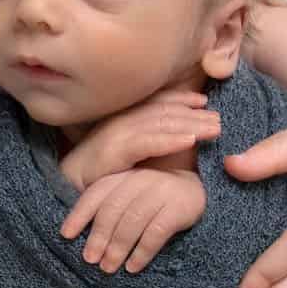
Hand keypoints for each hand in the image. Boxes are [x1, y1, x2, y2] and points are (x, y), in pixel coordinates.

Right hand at [57, 88, 219, 189]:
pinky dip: (170, 140)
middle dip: (194, 113)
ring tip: (215, 128)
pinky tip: (190, 140)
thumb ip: (146, 142)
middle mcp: (121, 120)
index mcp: (123, 117)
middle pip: (164, 111)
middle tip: (220, 118)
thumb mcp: (126, 153)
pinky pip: (147, 143)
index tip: (204, 102)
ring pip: (160, 124)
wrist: (66, 188)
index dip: (181, 99)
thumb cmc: (98, 173)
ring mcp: (116, 134)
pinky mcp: (114, 152)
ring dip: (191, 124)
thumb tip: (178, 137)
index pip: (157, 101)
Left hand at [60, 169, 206, 272]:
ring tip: (109, 269)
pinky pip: (156, 233)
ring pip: (132, 222)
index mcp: (124, 175)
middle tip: (90, 261)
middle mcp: (141, 179)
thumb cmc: (157, 198)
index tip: (65, 236)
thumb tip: (77, 234)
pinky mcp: (180, 207)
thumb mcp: (132, 194)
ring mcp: (162, 191)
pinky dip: (142, 252)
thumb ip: (110, 205)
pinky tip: (134, 267)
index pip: (96, 194)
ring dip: (118, 248)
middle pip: (112, 210)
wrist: (200, 190)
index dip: (78, 214)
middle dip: (98, 237)